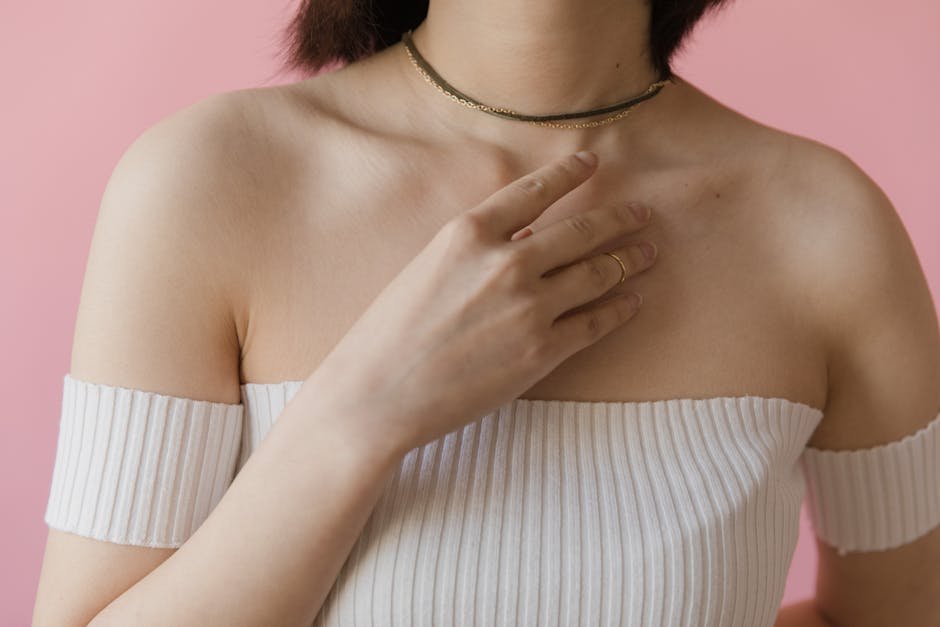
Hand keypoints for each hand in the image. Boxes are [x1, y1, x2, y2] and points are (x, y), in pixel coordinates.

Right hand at [305, 151, 657, 457]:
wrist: (378, 393)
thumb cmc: (391, 331)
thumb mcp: (428, 268)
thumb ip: (479, 248)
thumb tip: (526, 238)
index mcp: (469, 232)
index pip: (535, 190)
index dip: (570, 172)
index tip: (593, 161)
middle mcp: (506, 261)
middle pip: (582, 230)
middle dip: (620, 218)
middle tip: (643, 213)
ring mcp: (529, 306)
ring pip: (597, 273)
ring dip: (630, 260)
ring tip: (649, 253)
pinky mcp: (542, 351)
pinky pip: (596, 322)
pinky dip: (621, 308)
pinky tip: (634, 300)